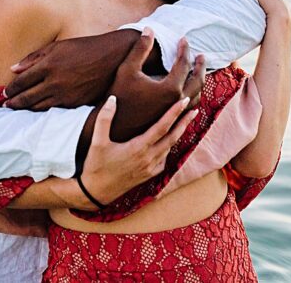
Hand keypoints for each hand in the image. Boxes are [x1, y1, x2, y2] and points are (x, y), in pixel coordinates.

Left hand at [5, 30, 141, 109]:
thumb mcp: (57, 47)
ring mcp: (66, 95)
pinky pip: (54, 110)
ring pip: (39, 107)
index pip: (21, 82)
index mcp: (48, 65)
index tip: (5, 93)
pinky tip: (37, 110)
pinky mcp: (76, 103)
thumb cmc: (83, 48)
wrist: (111, 58)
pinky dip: (42, 111)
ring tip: (17, 110)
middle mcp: (55, 82)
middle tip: (5, 106)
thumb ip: (33, 58)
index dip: (11, 89)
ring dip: (25, 109)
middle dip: (14, 103)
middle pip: (27, 97)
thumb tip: (13, 69)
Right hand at [78, 94, 199, 206]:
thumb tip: (113, 98)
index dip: (175, 113)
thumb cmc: (96, 166)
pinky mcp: (148, 176)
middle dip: (184, 123)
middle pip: (172, 138)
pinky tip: (166, 144)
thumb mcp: (97, 142)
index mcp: (138, 148)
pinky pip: (163, 160)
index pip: (162, 127)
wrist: (96, 193)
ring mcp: (150, 169)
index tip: (185, 101)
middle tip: (194, 110)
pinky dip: (168, 149)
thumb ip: (105, 118)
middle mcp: (148, 159)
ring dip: (177, 135)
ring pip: (169, 149)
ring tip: (182, 123)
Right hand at [107, 28, 204, 142]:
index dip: (184, 49)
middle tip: (200, 56)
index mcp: (170, 89)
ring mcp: (175, 116)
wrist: (112, 129)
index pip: (184, 64)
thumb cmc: (117, 97)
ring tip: (197, 74)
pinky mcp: (171, 123)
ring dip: (199, 83)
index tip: (183, 40)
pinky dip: (193, 98)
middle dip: (200, 66)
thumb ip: (140, 48)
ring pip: (196, 98)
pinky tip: (188, 95)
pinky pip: (189, 110)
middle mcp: (177, 103)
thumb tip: (149, 29)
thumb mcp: (127, 69)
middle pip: (197, 82)